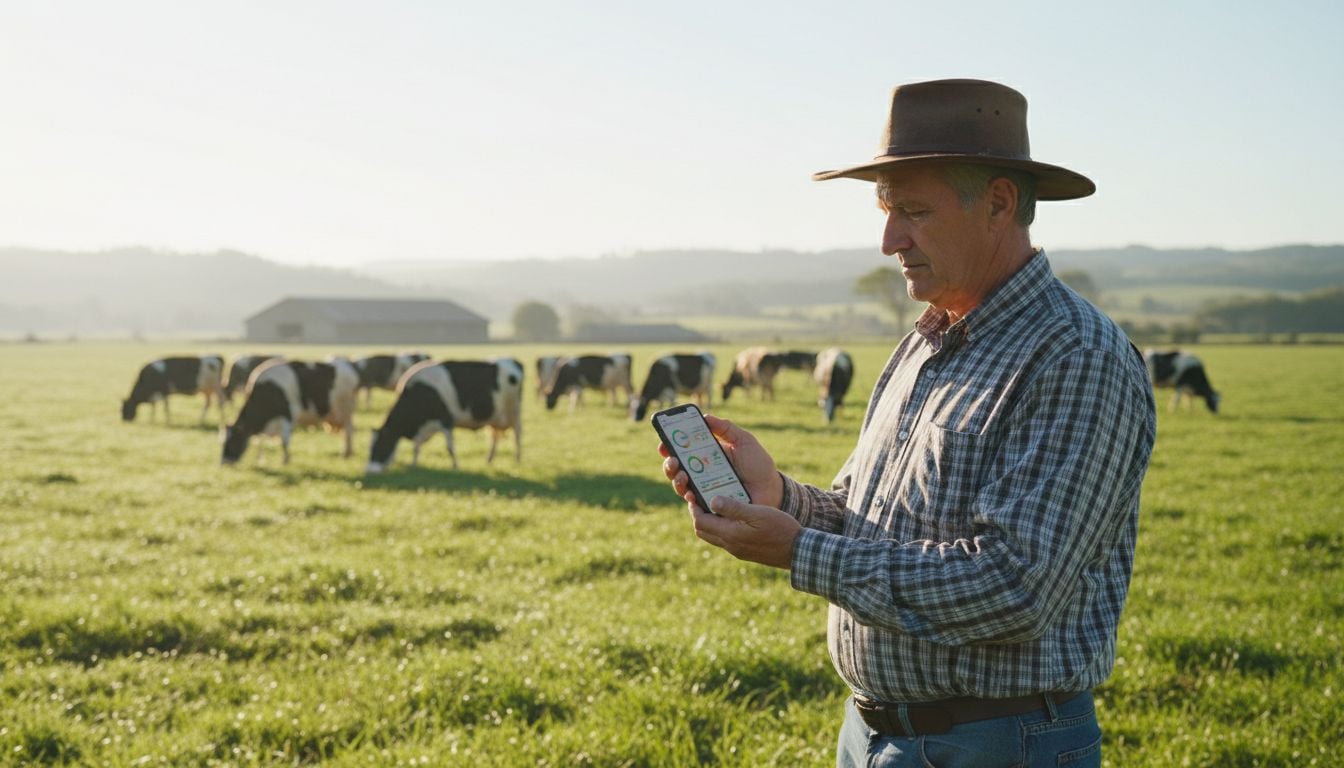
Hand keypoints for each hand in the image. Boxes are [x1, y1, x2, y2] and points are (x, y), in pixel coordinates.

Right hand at [659, 413, 782, 507]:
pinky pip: (694, 504)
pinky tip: (691, 493)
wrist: (772, 489)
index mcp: (706, 455)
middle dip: (668, 464)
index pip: (681, 450)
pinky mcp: (710, 506)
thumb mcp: (744, 440)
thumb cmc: (758, 464)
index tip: (663, 442)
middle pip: (675, 468)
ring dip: (676, 480)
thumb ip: (726, 428)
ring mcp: (704, 490)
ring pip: (680, 486)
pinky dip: (689, 498)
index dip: (668, 446)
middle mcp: (700, 472)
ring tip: (682, 475)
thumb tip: (705, 416)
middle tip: (672, 460)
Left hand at [691, 494, 800, 569]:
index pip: (701, 522)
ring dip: (709, 522)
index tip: (694, 494)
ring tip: (715, 506)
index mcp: (730, 535)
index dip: (694, 509)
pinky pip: (725, 540)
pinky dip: (721, 528)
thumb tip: (711, 501)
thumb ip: (734, 508)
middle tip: (701, 499)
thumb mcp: (757, 513)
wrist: (797, 551)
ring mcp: (737, 550)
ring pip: (713, 537)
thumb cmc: (780, 528)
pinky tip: (732, 517)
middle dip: (698, 515)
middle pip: (703, 531)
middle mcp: (730, 545)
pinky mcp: (745, 552)